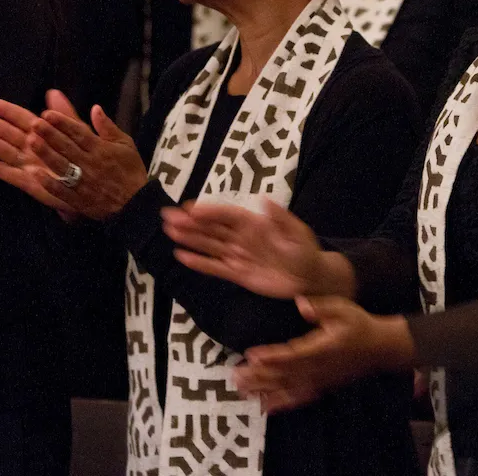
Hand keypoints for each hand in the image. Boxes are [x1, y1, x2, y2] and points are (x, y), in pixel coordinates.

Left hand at [0, 90, 148, 220]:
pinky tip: (34, 173)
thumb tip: (95, 108)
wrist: (137, 204)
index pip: (79, 132)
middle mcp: (90, 163)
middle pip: (67, 146)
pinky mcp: (78, 199)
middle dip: (50, 134)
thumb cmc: (131, 172)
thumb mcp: (126, 145)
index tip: (47, 114)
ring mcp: (83, 182)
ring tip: (31, 141)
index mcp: (101, 149)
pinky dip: (48, 181)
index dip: (62, 122)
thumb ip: (108, 127)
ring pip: (61, 165)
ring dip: (46, 153)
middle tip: (34, 123)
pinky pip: (61, 189)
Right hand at [163, 200, 330, 298]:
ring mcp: (237, 256)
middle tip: (168, 216)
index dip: (209, 211)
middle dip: (191, 222)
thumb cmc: (305, 251)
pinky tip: (182, 256)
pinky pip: (215, 267)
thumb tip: (264, 199)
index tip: (190, 208)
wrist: (309, 279)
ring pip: (209, 246)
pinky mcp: (237, 274)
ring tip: (170, 231)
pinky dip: (199, 263)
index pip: (227, 215)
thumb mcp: (298, 232)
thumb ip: (281, 217)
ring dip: (190, 239)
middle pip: (212, 228)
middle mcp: (241, 237)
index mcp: (254, 223)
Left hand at [235, 297, 414, 412]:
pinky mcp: (321, 387)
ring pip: (288, 388)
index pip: (294, 353)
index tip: (252, 355)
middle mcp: (319, 368)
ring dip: (264, 390)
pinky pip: (298, 398)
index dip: (272, 356)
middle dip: (259, 376)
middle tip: (235, 376)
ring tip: (241, 390)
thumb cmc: (358, 324)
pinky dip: (281, 404)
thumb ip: (321, 308)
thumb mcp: (343, 308)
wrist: (380, 348)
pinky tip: (264, 408)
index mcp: (323, 348)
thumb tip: (301, 304)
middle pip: (285, 374)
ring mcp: (320, 381)